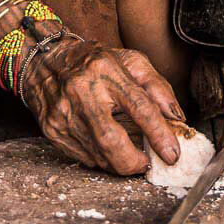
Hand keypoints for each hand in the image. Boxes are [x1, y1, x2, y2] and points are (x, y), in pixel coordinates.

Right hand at [21, 35, 185, 174]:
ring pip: (98, 155)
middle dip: (134, 162)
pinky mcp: (52, 130)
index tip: (172, 154)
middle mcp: (82, 92)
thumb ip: (157, 87)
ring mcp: (64, 114)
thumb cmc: (94, 61)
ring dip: (120, 162)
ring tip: (130, 154)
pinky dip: (101, 159)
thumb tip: (177, 118)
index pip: (138, 106)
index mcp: (106, 70)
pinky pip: (83, 157)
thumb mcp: (131, 61)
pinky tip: (106, 147)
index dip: (159, 134)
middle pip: (111, 141)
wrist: (45, 61)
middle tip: (146, 162)